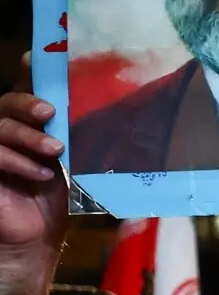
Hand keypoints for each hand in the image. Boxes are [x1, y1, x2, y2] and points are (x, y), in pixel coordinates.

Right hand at [0, 53, 68, 252]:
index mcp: (32, 123)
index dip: (30, 70)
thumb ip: (87, 137)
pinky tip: (41, 174)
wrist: (39, 237)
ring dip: (28, 136)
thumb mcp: (79, 162)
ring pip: (0, 126)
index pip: (26, 87)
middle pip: (7, 102)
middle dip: (28, 103)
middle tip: (51, 112)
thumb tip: (129, 112)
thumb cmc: (62, 197)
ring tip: (56, 151)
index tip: (37, 57)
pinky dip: (16, 161)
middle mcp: (9, 130)